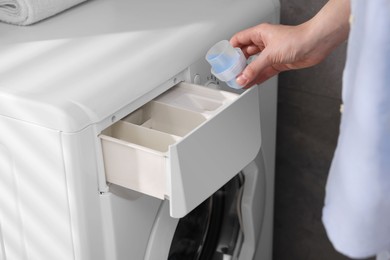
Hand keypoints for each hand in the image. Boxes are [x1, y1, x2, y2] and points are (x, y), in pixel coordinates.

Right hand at [230, 0, 349, 87]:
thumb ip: (254, 68)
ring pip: (255, 64)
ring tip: (240, 81)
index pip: (239, 40)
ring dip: (248, 73)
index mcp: (260, 33)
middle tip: (231, 73)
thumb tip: (242, 78)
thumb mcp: (270, 55)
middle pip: (246, 53)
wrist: (316, 44)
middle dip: (239, 64)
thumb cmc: (297, 39)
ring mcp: (272, 53)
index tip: (224, 59)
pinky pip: (264, 71)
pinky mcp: (279, 62)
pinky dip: (258, 77)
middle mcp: (265, 42)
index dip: (231, 49)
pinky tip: (251, 83)